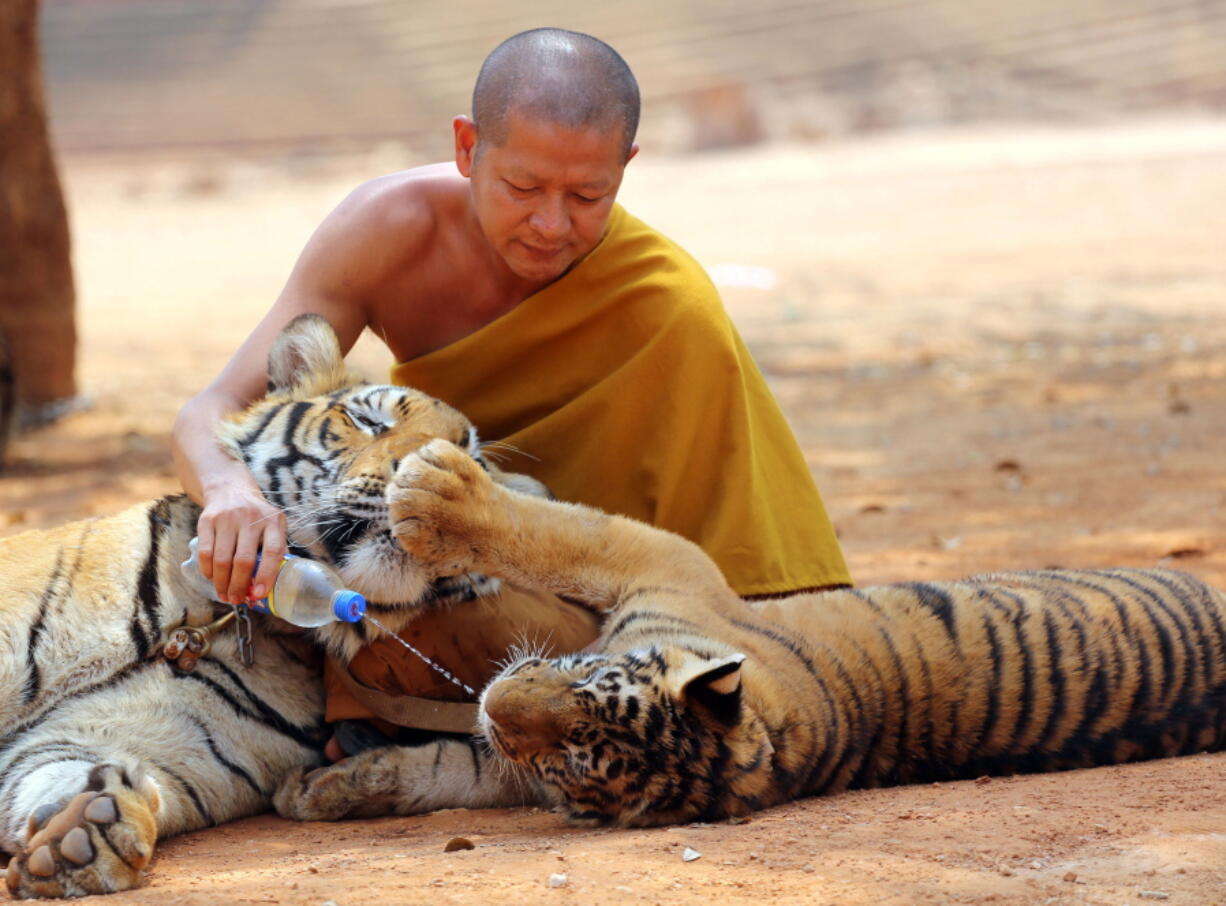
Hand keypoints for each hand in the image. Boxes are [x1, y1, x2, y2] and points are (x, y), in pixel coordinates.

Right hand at [194, 482, 286, 604]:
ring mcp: (227, 518)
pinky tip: (212, 578)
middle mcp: (251, 518)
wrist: (230, 489)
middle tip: (236, 600)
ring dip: (222, 583)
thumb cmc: (257, 517)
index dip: (266, 576)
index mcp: (273, 521)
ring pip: (222, 559)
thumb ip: (274, 551)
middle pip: (243, 560)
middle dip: (238, 586)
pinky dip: (208, 570)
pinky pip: (206, 552)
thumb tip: (267, 588)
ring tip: (224, 594)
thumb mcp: (273, 526)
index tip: (259, 594)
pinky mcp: (207, 520)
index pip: (273, 551)